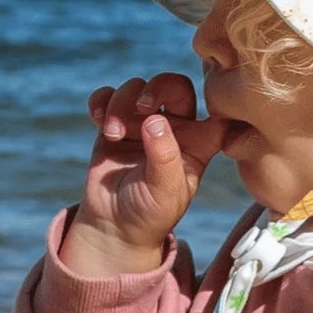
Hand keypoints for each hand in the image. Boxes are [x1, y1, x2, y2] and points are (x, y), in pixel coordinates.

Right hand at [67, 73, 227, 271]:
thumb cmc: (150, 213)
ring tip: (112, 133)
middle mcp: (175, 127)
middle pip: (174, 86)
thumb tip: (156, 120)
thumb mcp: (164, 192)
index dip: (210, 101)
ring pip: (138, 88)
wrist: (115, 225)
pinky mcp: (116, 123)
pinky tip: (97, 119)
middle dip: (157, 89)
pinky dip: (101, 100)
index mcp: (199, 142)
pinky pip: (109, 96)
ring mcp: (143, 122)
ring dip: (122, 102)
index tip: (187, 111)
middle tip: (142, 106)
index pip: (215, 110)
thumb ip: (165, 157)